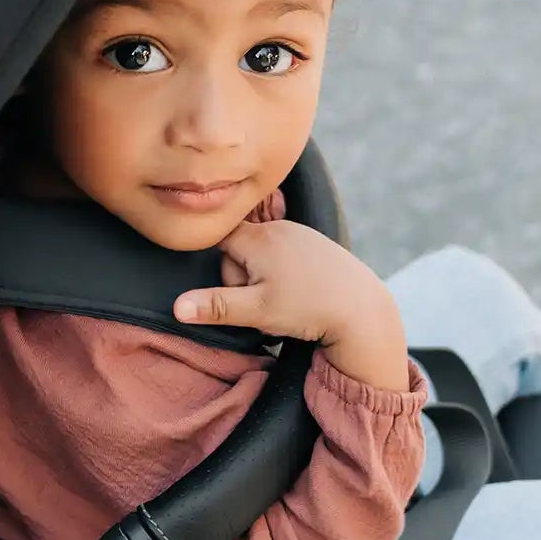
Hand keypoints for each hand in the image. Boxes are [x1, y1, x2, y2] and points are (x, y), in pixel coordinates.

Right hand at [174, 221, 409, 390]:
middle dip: (245, 278)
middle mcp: (280, 228)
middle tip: (266, 303)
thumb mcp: (257, 312)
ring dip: (266, 278)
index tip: (242, 290)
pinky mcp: (317, 243)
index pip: (219, 242)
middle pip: (241, 249)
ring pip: (264, 254)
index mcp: (260, 239)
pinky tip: (302, 293)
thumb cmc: (308, 309)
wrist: (363, 310)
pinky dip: (286, 274)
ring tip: (286, 300)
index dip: (224, 271)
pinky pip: (286, 254)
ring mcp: (301, 233)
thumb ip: (216, 306)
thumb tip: (177, 307)